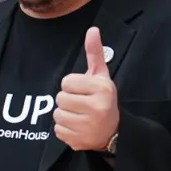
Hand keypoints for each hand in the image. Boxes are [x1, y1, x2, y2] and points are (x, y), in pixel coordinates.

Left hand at [54, 27, 118, 151]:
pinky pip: (57, 130)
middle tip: (81, 104)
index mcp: (102, 89)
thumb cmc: (102, 99)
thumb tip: (92, 29)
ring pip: (57, 115)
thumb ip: (95, 53)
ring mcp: (88, 126)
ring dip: (65, 115)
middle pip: (60, 98)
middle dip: (67, 100)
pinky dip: (65, 129)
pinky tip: (78, 127)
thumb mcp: (101, 76)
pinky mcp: (79, 141)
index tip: (83, 91)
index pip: (66, 82)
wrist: (113, 131)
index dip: (72, 86)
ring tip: (80, 115)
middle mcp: (97, 107)